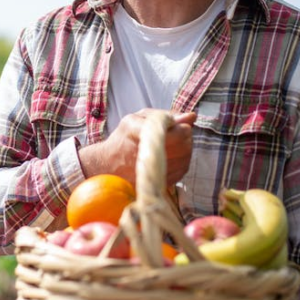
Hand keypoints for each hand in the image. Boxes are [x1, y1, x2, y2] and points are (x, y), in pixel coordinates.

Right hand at [78, 109, 195, 187]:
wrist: (108, 166)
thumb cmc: (123, 139)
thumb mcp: (137, 119)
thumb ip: (164, 115)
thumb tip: (191, 116)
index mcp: (142, 135)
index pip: (178, 132)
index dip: (181, 127)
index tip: (176, 124)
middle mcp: (148, 156)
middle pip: (184, 145)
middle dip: (184, 137)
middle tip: (176, 133)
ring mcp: (155, 173)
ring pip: (186, 158)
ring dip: (184, 149)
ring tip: (173, 144)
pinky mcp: (159, 183)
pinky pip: (182, 170)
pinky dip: (182, 161)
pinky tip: (172, 156)